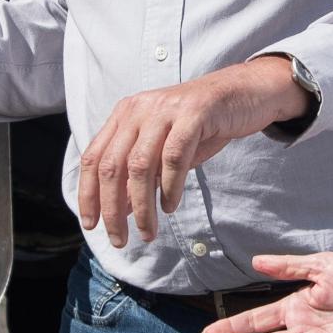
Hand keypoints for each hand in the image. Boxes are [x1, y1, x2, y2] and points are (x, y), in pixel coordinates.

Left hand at [75, 55, 309, 247]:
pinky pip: (174, 157)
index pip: (93, 158)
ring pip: (140, 166)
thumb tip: (119, 210)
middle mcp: (139, 109)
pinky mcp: (194, 113)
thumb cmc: (202, 126)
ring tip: (148, 231)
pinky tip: (170, 206)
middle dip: (112, 209)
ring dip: (142, 206)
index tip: (90, 225)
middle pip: (112, 166)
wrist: (245, 93)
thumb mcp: (164, 151)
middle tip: (120, 239)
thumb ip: (141, 176)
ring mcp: (165, 109)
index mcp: (125, 114)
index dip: (88, 195)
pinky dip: (170, 187)